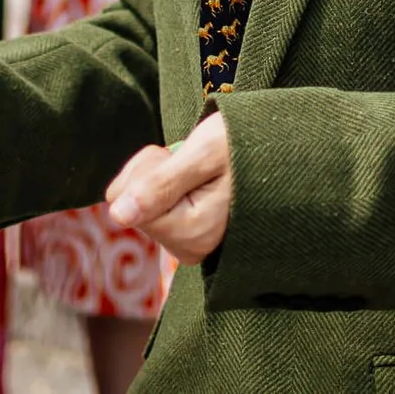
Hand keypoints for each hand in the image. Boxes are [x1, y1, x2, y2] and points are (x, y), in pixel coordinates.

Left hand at [106, 111, 231, 265]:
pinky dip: (167, 183)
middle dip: (153, 172)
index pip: (126, 203)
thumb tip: (118, 216)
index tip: (181, 157)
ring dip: (161, 175)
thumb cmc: (242, 145)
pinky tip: (196, 177)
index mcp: (192, 233)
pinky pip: (152, 208)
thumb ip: (160, 184)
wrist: (276, 149)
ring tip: (198, 167)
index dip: (148, 169)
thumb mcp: (203, 153)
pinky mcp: (187, 236)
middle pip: (130, 206)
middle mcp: (190, 248)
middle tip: (191, 160)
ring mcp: (189, 244)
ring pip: (139, 205)